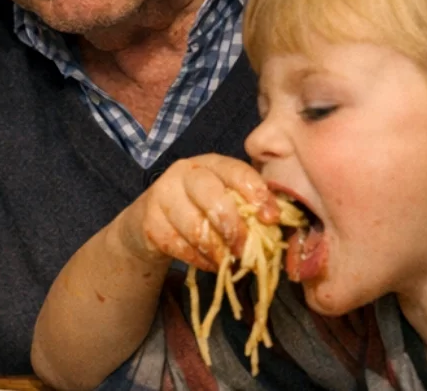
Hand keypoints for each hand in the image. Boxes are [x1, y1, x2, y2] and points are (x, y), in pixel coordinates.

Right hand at [116, 155, 274, 271]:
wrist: (151, 220)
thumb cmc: (200, 209)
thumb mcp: (225, 199)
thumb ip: (248, 207)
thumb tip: (277, 226)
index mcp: (211, 164)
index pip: (236, 171)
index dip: (256, 193)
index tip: (271, 218)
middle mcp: (184, 172)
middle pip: (211, 196)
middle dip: (234, 226)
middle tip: (247, 250)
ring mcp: (163, 194)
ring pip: (194, 225)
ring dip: (217, 249)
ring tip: (229, 261)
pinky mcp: (149, 221)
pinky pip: (179, 244)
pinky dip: (199, 259)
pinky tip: (210, 263)